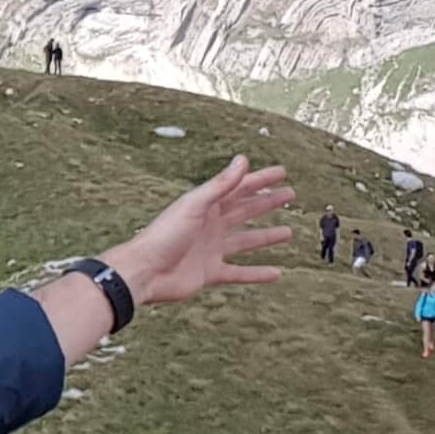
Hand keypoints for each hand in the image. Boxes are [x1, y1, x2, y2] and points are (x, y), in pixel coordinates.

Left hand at [101, 155, 293, 307]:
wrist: (144, 271)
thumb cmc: (163, 235)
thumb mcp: (194, 205)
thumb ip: (220, 185)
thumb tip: (243, 160)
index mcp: (205, 206)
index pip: (239, 188)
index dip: (260, 180)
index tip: (282, 172)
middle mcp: (210, 226)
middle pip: (245, 211)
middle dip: (267, 203)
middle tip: (289, 194)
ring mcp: (211, 250)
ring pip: (246, 241)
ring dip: (266, 236)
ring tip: (288, 232)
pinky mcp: (210, 272)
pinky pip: (240, 272)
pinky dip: (258, 273)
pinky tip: (277, 273)